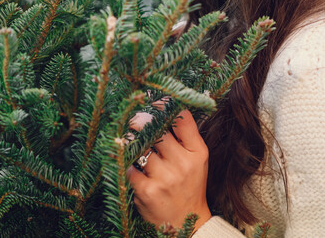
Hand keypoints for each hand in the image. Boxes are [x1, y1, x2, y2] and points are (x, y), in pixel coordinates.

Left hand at [126, 107, 211, 231]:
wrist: (187, 224)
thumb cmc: (189, 186)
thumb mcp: (196, 160)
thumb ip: (184, 137)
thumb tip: (160, 108)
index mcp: (197, 152)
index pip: (182, 119)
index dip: (165, 105)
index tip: (153, 102)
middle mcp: (183, 164)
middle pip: (156, 129)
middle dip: (141, 121)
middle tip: (134, 119)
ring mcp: (164, 178)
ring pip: (140, 147)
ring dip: (132, 143)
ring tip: (130, 142)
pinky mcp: (146, 190)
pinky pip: (129, 167)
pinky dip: (127, 165)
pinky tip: (131, 167)